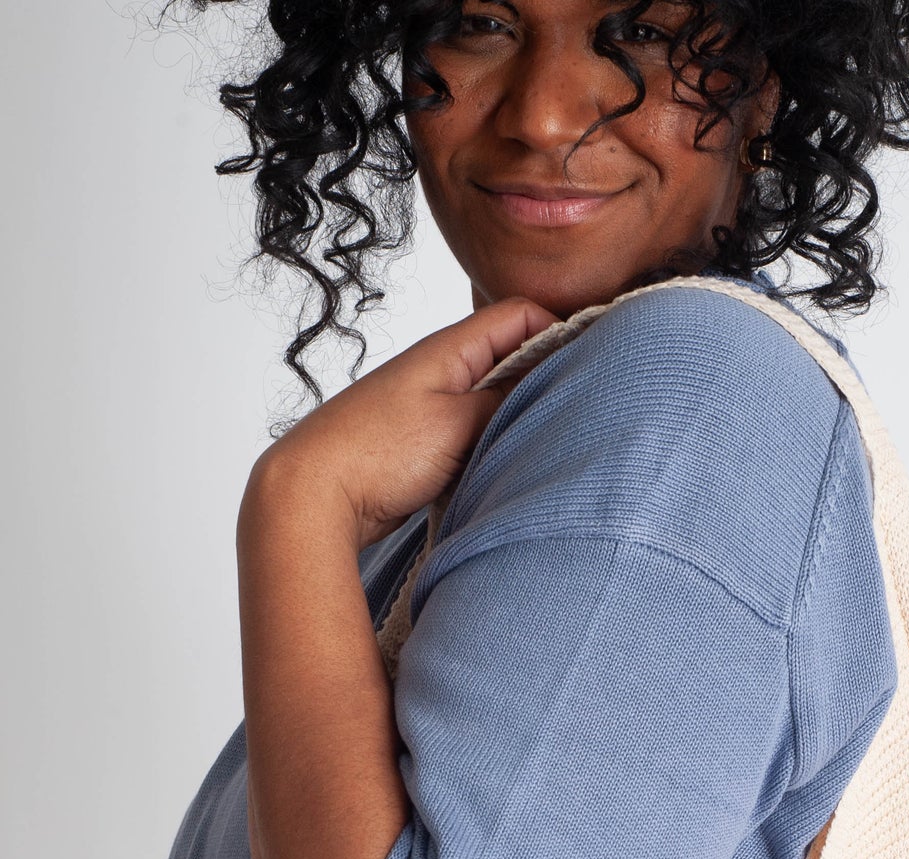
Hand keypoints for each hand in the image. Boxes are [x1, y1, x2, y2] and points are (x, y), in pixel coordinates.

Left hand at [243, 296, 555, 550]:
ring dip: (522, 415)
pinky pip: (478, 433)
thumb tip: (554, 381)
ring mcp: (435, 408)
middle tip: (586, 403)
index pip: (522, 316)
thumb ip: (510, 400)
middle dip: (548, 374)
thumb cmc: (377, 451)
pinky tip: (512, 464)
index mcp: (451, 348)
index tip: (594, 361)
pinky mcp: (427, 445)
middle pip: (513, 356)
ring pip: (496, 399)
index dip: (562, 329)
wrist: (314, 491)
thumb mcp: (459, 422)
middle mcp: (444, 370)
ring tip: (554, 436)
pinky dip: (498, 444)